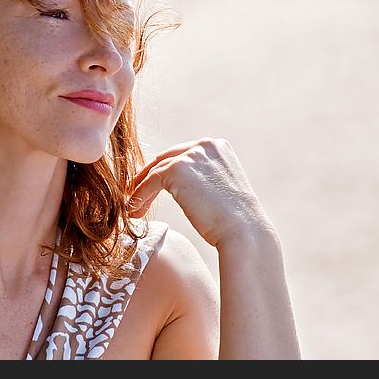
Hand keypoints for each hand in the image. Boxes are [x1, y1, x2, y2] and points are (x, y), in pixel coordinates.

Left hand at [127, 137, 274, 248]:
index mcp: (218, 147)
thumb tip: (184, 187)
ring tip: (134, 208)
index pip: (183, 155)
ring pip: (156, 171)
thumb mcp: (222, 190)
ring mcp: (191, 155)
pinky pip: (150, 182)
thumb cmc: (236, 221)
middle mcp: (205, 145)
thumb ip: (204, 180)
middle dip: (149, 178)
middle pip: (167, 159)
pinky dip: (140, 197)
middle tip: (136, 196)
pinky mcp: (176, 170)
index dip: (165, 172)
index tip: (153, 187)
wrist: (244, 233)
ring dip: (141, 190)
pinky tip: (135, 212)